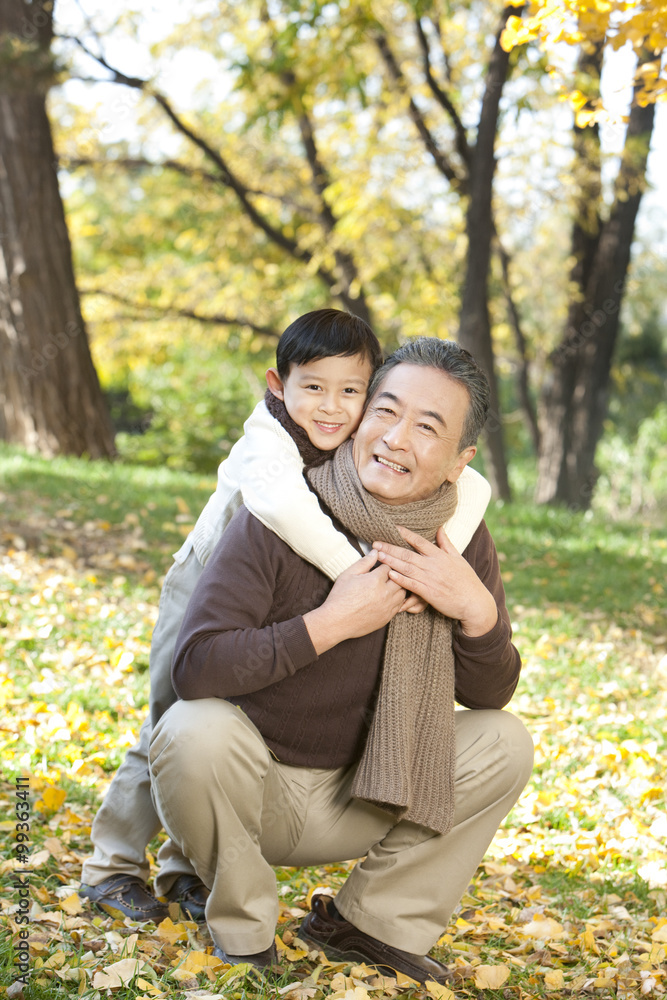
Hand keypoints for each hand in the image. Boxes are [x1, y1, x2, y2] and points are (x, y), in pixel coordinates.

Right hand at [303, 551, 406, 653]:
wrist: (336, 622)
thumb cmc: (340, 597)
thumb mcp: (348, 575)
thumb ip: (364, 562)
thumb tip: (376, 552)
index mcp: (375, 580)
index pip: (388, 566)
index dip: (384, 564)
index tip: (380, 565)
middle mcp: (385, 593)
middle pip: (399, 578)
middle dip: (394, 575)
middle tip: (386, 575)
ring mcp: (388, 607)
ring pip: (403, 592)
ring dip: (397, 587)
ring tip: (388, 585)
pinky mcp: (387, 617)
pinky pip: (400, 605)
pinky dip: (397, 600)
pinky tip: (388, 598)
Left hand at [373, 525, 497, 635]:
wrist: (474, 602)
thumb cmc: (467, 580)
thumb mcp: (459, 558)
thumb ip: (446, 543)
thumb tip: (439, 528)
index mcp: (440, 556)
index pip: (420, 541)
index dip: (406, 534)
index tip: (393, 528)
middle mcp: (434, 565)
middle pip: (408, 554)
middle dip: (390, 548)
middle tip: (376, 543)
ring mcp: (431, 579)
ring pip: (407, 568)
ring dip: (391, 561)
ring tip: (378, 555)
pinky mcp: (429, 593)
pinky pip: (412, 585)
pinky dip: (400, 579)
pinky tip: (389, 574)